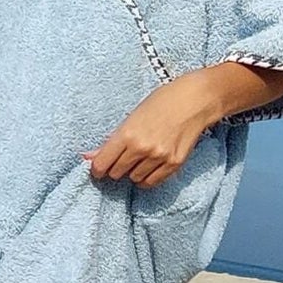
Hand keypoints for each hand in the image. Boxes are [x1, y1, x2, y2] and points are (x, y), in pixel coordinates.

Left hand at [83, 74, 216, 189]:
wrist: (194, 100)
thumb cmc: (161, 102)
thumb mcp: (131, 117)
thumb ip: (110, 141)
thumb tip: (88, 157)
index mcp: (127, 134)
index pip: (102, 164)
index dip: (97, 168)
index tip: (98, 168)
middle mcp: (142, 148)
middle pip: (116, 173)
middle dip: (115, 168)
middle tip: (121, 158)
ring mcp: (159, 158)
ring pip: (134, 179)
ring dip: (132, 172)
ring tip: (139, 157)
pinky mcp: (174, 164)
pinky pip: (152, 182)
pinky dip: (147, 178)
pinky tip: (148, 166)